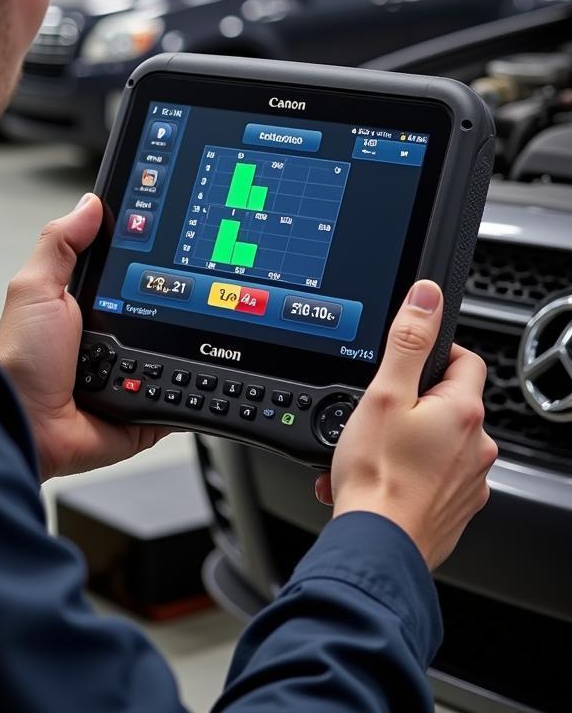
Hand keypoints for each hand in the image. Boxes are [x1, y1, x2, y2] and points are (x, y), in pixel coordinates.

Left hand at [0, 193, 170, 480]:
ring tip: (191, 332)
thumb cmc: (20, 363)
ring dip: (184, 347)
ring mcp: (128, 378)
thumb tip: (90, 203)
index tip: (180, 239)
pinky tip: (199, 375)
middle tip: (197, 287)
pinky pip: (178, 399)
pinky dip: (190, 391)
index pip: (128, 275)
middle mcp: (109, 343)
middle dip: (180, 304)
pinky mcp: (144, 412)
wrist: (27, 427)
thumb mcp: (35, 289)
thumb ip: (60, 243)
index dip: (151, 260)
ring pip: (176, 354)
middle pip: (161, 312)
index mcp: (85, 310)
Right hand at [315, 280, 497, 569]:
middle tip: (370, 413)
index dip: (430, 353)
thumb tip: (427, 296)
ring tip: (362, 451)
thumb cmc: (378, 476)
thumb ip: (407, 341)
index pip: (462, 360)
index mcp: (464, 412)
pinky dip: (402, 472)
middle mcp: (477, 446)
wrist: (377, 544)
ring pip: (435, 442)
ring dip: (401, 441)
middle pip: (445, 403)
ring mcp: (468, 481)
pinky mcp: (453, 508)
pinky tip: (372, 477)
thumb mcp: (384, 393)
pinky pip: (429, 476)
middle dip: (408, 403)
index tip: (401, 364)